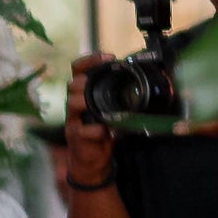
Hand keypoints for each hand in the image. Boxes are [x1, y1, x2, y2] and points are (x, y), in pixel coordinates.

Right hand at [59, 55, 116, 195]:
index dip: (89, 60)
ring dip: (85, 101)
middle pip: (72, 84)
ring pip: (72, 103)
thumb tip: (145, 85)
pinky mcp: (75, 136)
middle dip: (85, 81)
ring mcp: (73, 120)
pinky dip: (96, 129)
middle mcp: (74, 105)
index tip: (108, 57)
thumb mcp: (111, 113)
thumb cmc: (102, 133)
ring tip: (99, 105)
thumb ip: (119, 99)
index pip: (78, 70)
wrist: (91, 161)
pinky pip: (82, 129)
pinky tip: (106, 130)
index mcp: (83, 94)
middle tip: (99, 83)